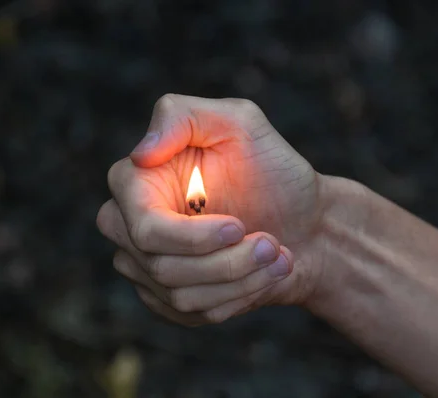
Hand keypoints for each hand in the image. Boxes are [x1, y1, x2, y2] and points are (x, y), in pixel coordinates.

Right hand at [97, 94, 322, 325]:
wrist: (305, 221)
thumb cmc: (272, 169)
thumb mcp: (239, 122)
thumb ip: (182, 116)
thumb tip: (139, 154)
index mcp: (137, 182)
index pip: (143, 227)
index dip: (192, 237)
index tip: (239, 227)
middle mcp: (131, 226)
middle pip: (159, 266)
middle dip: (225, 262)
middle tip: (271, 245)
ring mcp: (148, 266)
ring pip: (181, 294)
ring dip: (241, 278)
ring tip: (276, 254)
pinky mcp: (169, 299)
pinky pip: (195, 314)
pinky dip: (240, 297)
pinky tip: (262, 274)